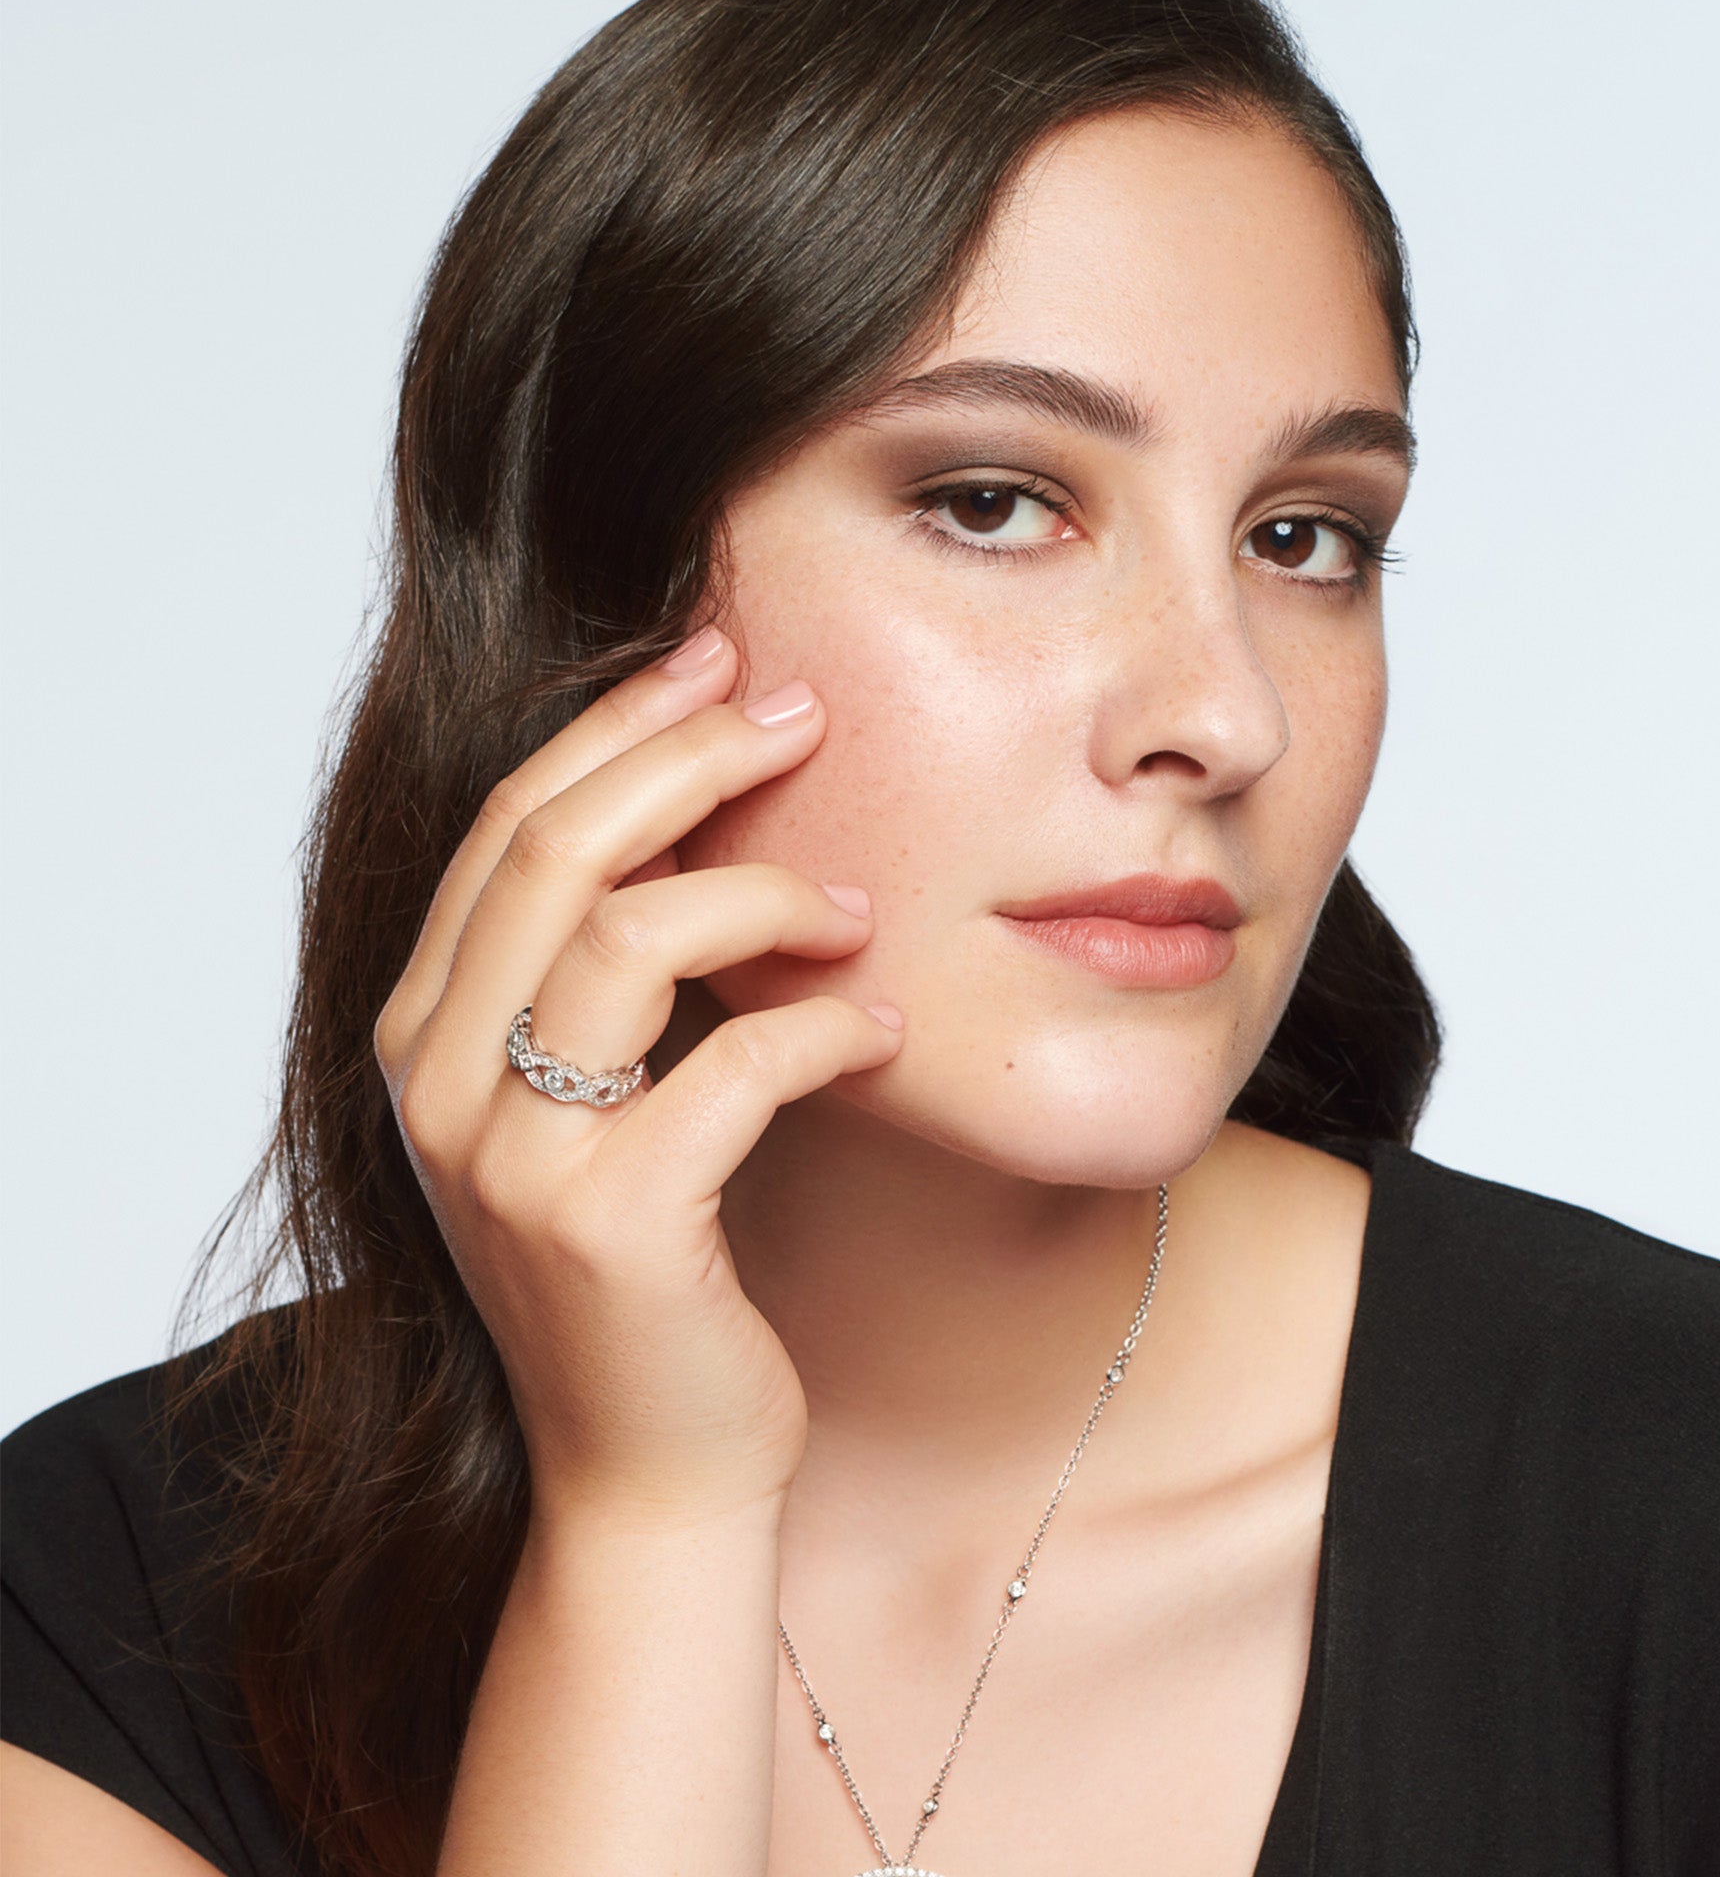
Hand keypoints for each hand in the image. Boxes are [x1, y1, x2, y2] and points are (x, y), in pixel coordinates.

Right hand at [372, 628, 900, 1529]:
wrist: (650, 1470)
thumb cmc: (649, 1269)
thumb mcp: (594, 1101)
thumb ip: (602, 973)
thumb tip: (700, 809)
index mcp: (426, 1031)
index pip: (509, 824)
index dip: (618, 727)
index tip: (719, 663)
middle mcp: (440, 1082)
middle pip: (556, 845)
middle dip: (691, 755)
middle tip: (804, 717)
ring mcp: (511, 1157)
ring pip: (632, 931)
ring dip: (771, 895)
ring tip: (860, 915)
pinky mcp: (609, 1223)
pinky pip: (735, 1065)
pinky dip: (826, 1028)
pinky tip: (879, 1035)